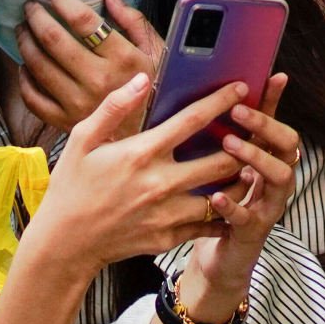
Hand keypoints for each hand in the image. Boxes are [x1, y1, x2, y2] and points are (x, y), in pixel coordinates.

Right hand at [0, 73, 242, 323]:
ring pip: (223, 194)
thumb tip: (141, 79)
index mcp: (141, 154)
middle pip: (221, 160)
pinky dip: (225, 210)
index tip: (242, 89)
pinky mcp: (170, 237)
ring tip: (253, 163)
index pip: (192, 121)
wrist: (66, 244)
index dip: (221, 102)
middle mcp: (160, 183)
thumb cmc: (72, 188)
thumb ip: (113, 107)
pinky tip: (233, 199)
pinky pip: (208, 224)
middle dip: (245, 142)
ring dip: (241, 178)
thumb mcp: (82, 140)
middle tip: (258, 129)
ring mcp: (167, 214)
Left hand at [7, 0, 165, 140]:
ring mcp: (78, 103)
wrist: (147, 139)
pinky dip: (25, 80)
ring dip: (25, 42)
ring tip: (23, 30)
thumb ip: (134, 22)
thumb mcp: (156, 53)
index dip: (64, 3)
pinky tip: (26, 67)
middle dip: (37, 17)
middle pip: (54, 40)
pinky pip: (33, 98)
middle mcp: (97, 80)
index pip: (84, 22)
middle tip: (31, 8)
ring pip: (38, 65)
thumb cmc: (153, 91)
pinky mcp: (65, 122)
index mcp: (122, 59)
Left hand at [179, 76, 299, 323]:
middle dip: (266, 126)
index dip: (277, 101)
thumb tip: (211, 96)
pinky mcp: (252, 233)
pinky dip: (233, 205)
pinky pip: (248, 218)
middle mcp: (276, 181)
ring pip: (280, 177)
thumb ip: (221, 135)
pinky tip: (215, 196)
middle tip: (239, 112)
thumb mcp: (220, 166)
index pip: (278, 123)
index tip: (271, 77)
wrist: (219, 257)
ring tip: (231, 145)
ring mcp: (269, 207)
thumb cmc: (218, 203)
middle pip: (288, 146)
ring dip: (257, 157)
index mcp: (268, 160)